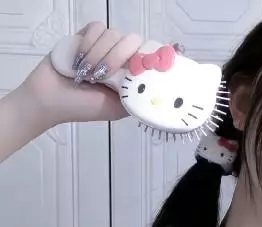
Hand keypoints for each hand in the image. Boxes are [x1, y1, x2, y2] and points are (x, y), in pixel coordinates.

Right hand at [18, 22, 141, 125]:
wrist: (49, 99)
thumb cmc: (84, 108)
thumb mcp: (117, 108)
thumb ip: (136, 95)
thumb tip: (156, 86)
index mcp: (130, 75)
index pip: (148, 56)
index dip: (146, 57)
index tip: (135, 68)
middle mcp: (121, 59)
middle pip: (132, 41)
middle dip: (117, 57)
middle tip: (101, 75)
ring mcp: (103, 46)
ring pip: (114, 33)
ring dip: (99, 54)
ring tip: (87, 73)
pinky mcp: (85, 36)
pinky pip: (97, 27)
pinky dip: (89, 43)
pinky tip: (79, 60)